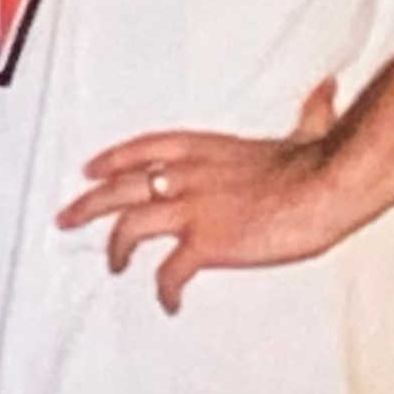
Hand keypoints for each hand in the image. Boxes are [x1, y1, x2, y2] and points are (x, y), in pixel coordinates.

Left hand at [58, 82, 357, 313]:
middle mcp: (188, 176)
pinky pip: (169, 274)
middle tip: (66, 218)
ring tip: (114, 265)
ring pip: (129, 228)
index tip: (90, 170)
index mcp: (206, 148)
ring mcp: (192, 211)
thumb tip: (326, 89)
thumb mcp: (308, 128)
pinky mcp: (205, 246)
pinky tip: (170, 304)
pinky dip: (164, 291)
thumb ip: (309, 112)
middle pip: (120, 187)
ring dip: (115, 249)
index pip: (142, 149)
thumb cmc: (319, 162)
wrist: (325, 187)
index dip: (112, 160)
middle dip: (88, 204)